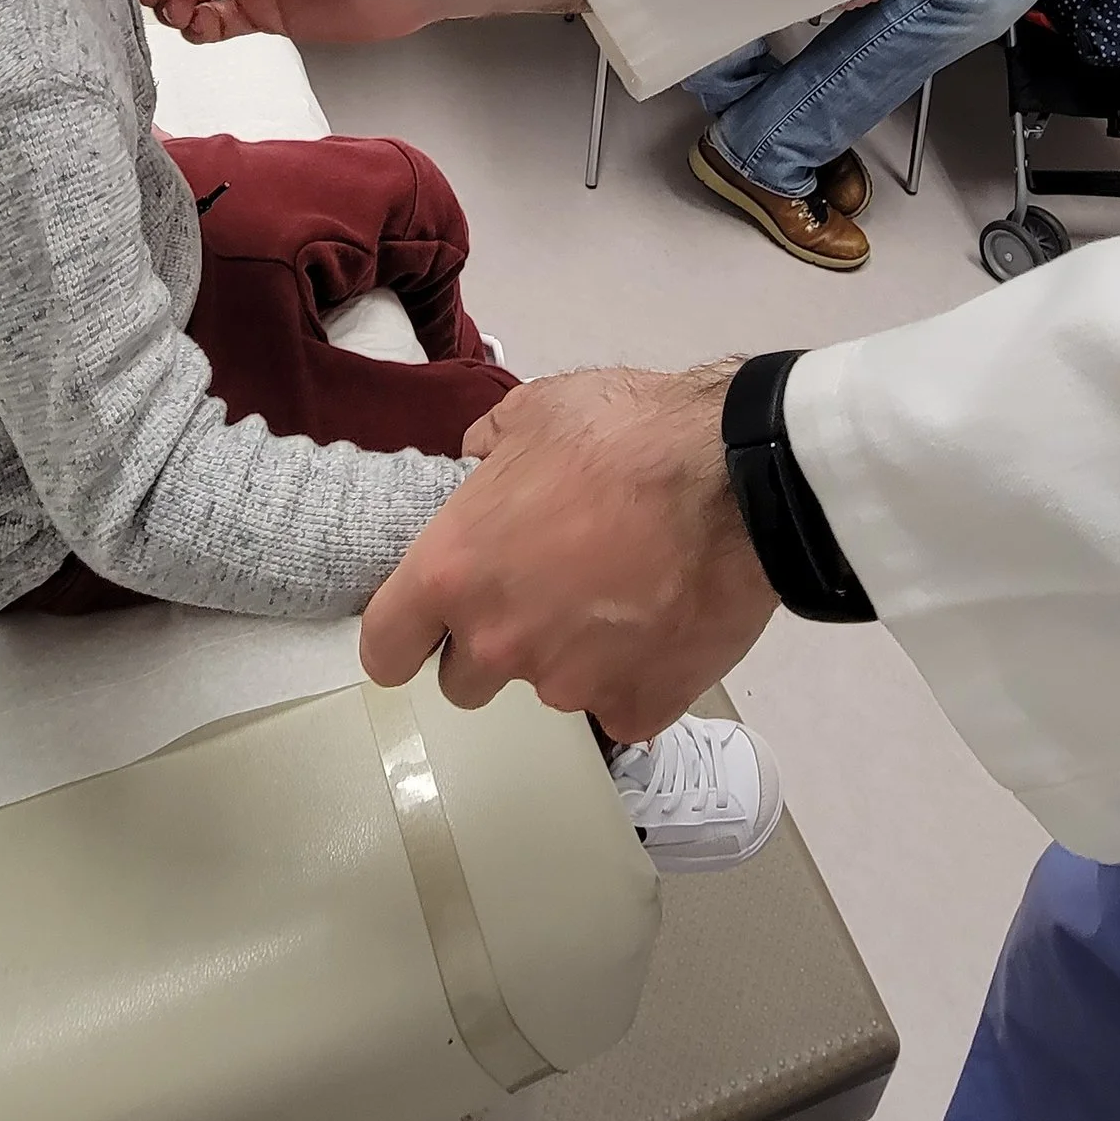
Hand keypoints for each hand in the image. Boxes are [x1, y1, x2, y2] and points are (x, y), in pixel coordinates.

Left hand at [360, 364, 779, 743]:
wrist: (736, 478)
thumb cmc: (625, 434)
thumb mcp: (533, 413)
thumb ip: (485, 450)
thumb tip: (479, 466)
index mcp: (454, 571)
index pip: (383, 649)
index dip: (400, 638)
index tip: (423, 624)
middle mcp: (499, 641)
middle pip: (462, 681)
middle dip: (491, 641)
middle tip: (542, 586)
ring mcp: (570, 685)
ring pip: (547, 686)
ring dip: (568, 651)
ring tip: (620, 589)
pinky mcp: (638, 708)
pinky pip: (619, 705)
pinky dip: (633, 674)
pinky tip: (661, 621)